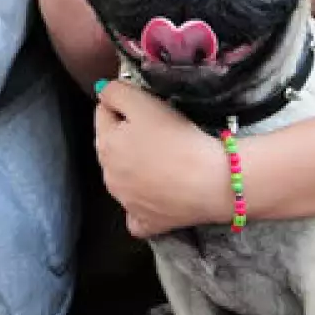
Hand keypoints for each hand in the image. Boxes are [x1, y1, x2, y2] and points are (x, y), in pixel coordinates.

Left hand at [95, 80, 231, 237]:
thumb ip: (116, 92)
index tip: (148, 106)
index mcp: (105, 146)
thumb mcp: (144, 103)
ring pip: (123, 177)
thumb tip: (103, 92)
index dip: (124, 104)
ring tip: (164, 158)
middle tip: (159, 131)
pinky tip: (156, 195)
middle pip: (112, 145)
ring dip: (135, 166)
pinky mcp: (146, 222)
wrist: (212, 182)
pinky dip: (142, 203)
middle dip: (127, 135)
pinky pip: (136, 213)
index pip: (103, 113)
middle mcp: (109, 177)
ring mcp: (126, 203)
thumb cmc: (178, 139)